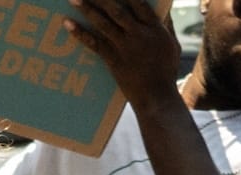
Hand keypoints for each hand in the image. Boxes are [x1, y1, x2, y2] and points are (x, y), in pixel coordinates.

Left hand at [66, 0, 182, 108]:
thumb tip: (164, 8)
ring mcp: (125, 48)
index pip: (139, 3)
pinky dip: (80, 33)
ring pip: (103, 23)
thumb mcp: (173, 46)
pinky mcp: (113, 61)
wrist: (157, 99)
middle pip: (117, 9)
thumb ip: (166, 26)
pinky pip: (94, 44)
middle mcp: (139, 35)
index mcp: (155, 29)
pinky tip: (68, 23)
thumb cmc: (167, 72)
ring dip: (87, 9)